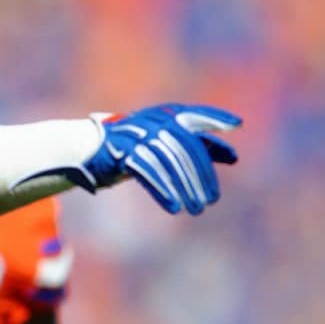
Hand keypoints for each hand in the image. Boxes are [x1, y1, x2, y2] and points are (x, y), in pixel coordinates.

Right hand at [74, 104, 241, 214]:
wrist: (87, 150)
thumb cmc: (134, 149)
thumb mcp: (165, 145)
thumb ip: (196, 148)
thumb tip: (234, 157)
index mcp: (164, 115)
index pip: (194, 115)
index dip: (215, 118)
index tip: (237, 124)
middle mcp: (152, 121)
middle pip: (184, 147)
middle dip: (201, 175)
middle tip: (211, 200)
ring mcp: (135, 135)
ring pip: (168, 161)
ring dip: (184, 187)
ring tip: (195, 209)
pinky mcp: (120, 152)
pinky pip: (146, 171)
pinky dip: (162, 189)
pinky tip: (173, 207)